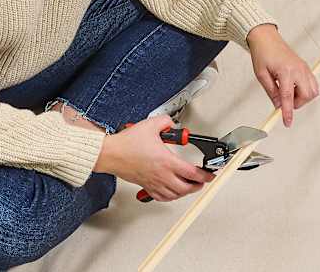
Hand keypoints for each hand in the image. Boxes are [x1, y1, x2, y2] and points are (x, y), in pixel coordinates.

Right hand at [94, 115, 214, 201]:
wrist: (110, 153)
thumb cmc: (126, 143)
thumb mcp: (150, 125)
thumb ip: (165, 122)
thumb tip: (171, 123)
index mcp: (166, 161)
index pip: (192, 173)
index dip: (204, 175)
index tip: (209, 174)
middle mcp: (161, 175)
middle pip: (186, 188)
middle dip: (198, 185)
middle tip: (202, 181)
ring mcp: (153, 182)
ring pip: (175, 195)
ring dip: (185, 192)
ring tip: (190, 187)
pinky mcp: (145, 185)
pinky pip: (161, 197)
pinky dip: (170, 197)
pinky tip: (172, 193)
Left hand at [246, 24, 319, 127]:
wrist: (266, 38)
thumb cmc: (262, 54)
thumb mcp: (261, 75)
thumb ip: (271, 92)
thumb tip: (278, 106)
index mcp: (285, 71)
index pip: (288, 97)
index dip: (287, 112)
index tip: (287, 122)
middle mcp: (298, 69)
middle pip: (307, 95)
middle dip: (297, 103)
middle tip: (284, 101)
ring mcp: (304, 68)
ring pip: (313, 91)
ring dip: (302, 97)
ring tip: (288, 92)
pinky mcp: (306, 67)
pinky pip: (313, 84)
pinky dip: (306, 90)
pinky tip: (294, 87)